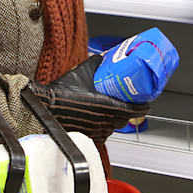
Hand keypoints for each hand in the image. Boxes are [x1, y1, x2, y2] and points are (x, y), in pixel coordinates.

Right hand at [25, 55, 149, 143]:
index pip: (134, 110)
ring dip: (117, 119)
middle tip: (130, 103)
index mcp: (107, 106)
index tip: (147, 103)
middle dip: (129, 111)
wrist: (46, 106)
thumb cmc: (62, 92)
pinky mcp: (88, 135)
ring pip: (114, 127)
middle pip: (125, 119)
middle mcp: (104, 121)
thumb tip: (104, 57)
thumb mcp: (82, 72)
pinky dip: (104, 126)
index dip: (143, 107)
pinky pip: (102, 133)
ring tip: (114, 110)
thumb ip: (96, 63)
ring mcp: (96, 130)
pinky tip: (100, 119)